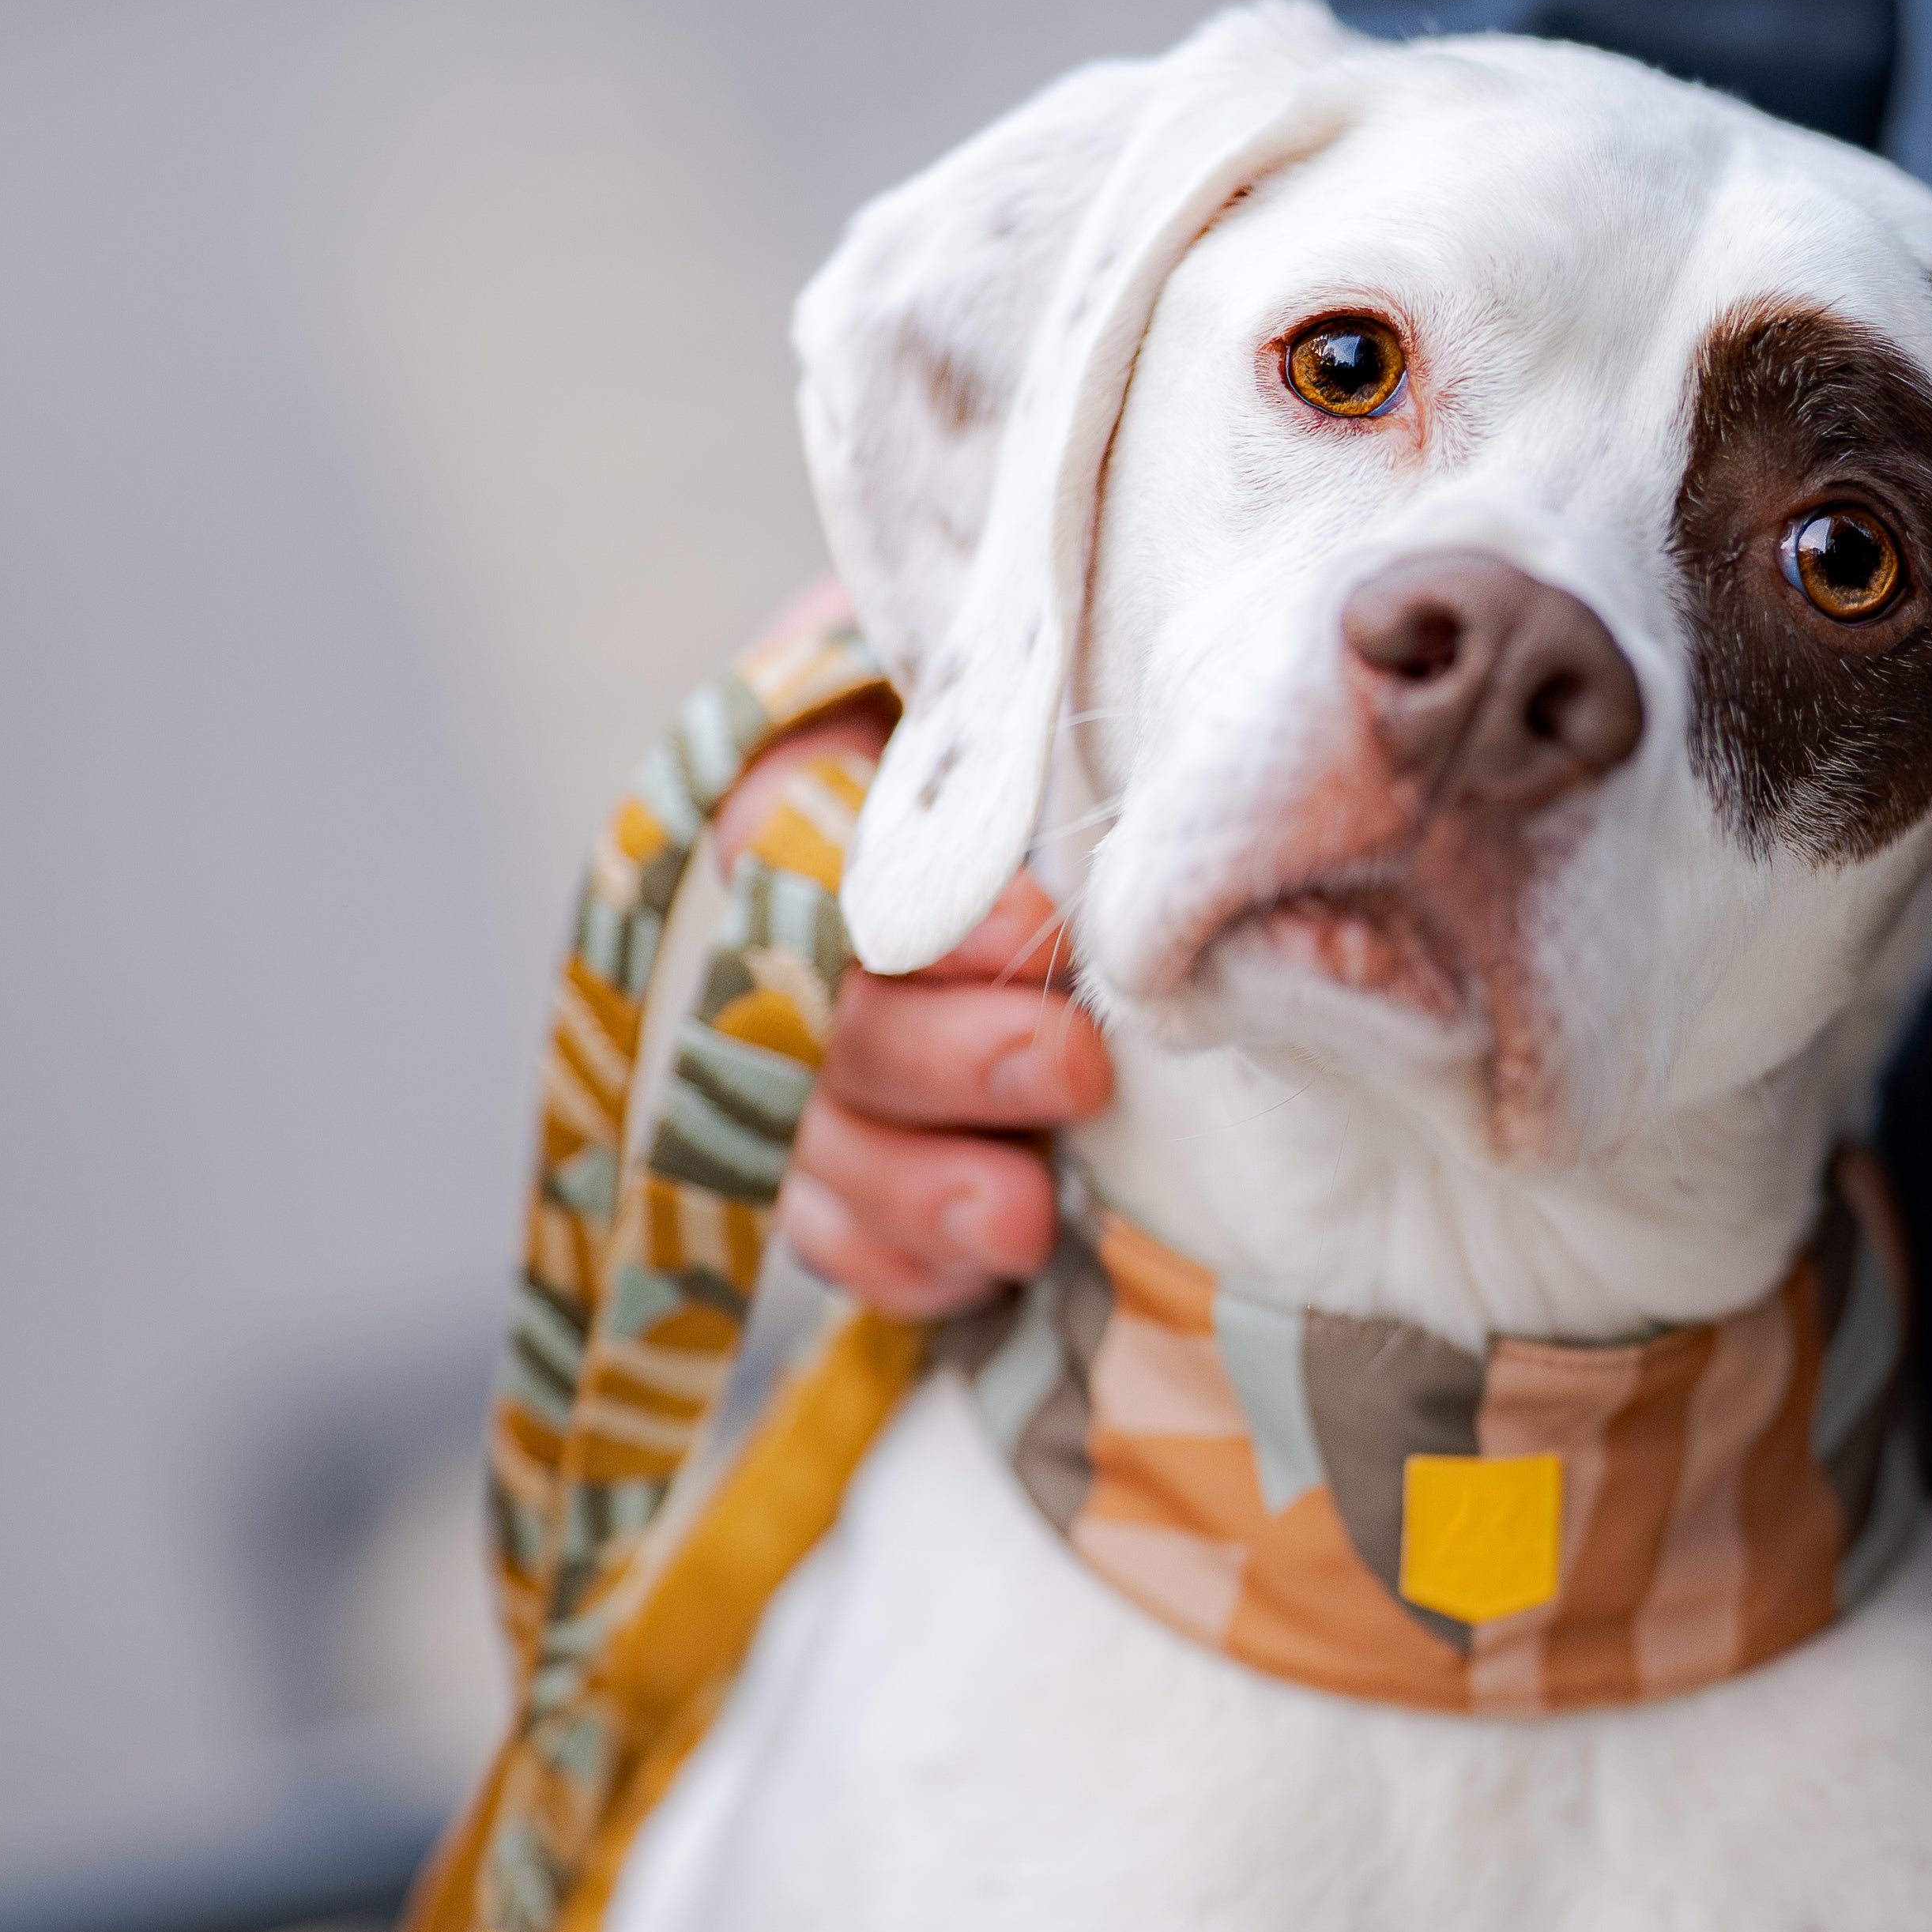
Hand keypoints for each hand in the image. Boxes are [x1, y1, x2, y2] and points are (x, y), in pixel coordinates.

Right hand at [710, 714, 1111, 1319]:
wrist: (1147, 799)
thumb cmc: (1086, 693)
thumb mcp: (1030, 654)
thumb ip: (1001, 680)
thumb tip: (1025, 688)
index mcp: (804, 769)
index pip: (789, 839)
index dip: (905, 904)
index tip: (1035, 933)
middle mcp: (784, 918)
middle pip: (806, 1012)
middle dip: (940, 1057)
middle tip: (1073, 1070)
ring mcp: (814, 1055)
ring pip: (810, 1140)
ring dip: (915, 1189)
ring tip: (1028, 1221)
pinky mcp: (862, 1164)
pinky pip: (835, 1234)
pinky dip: (898, 1264)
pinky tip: (979, 1277)